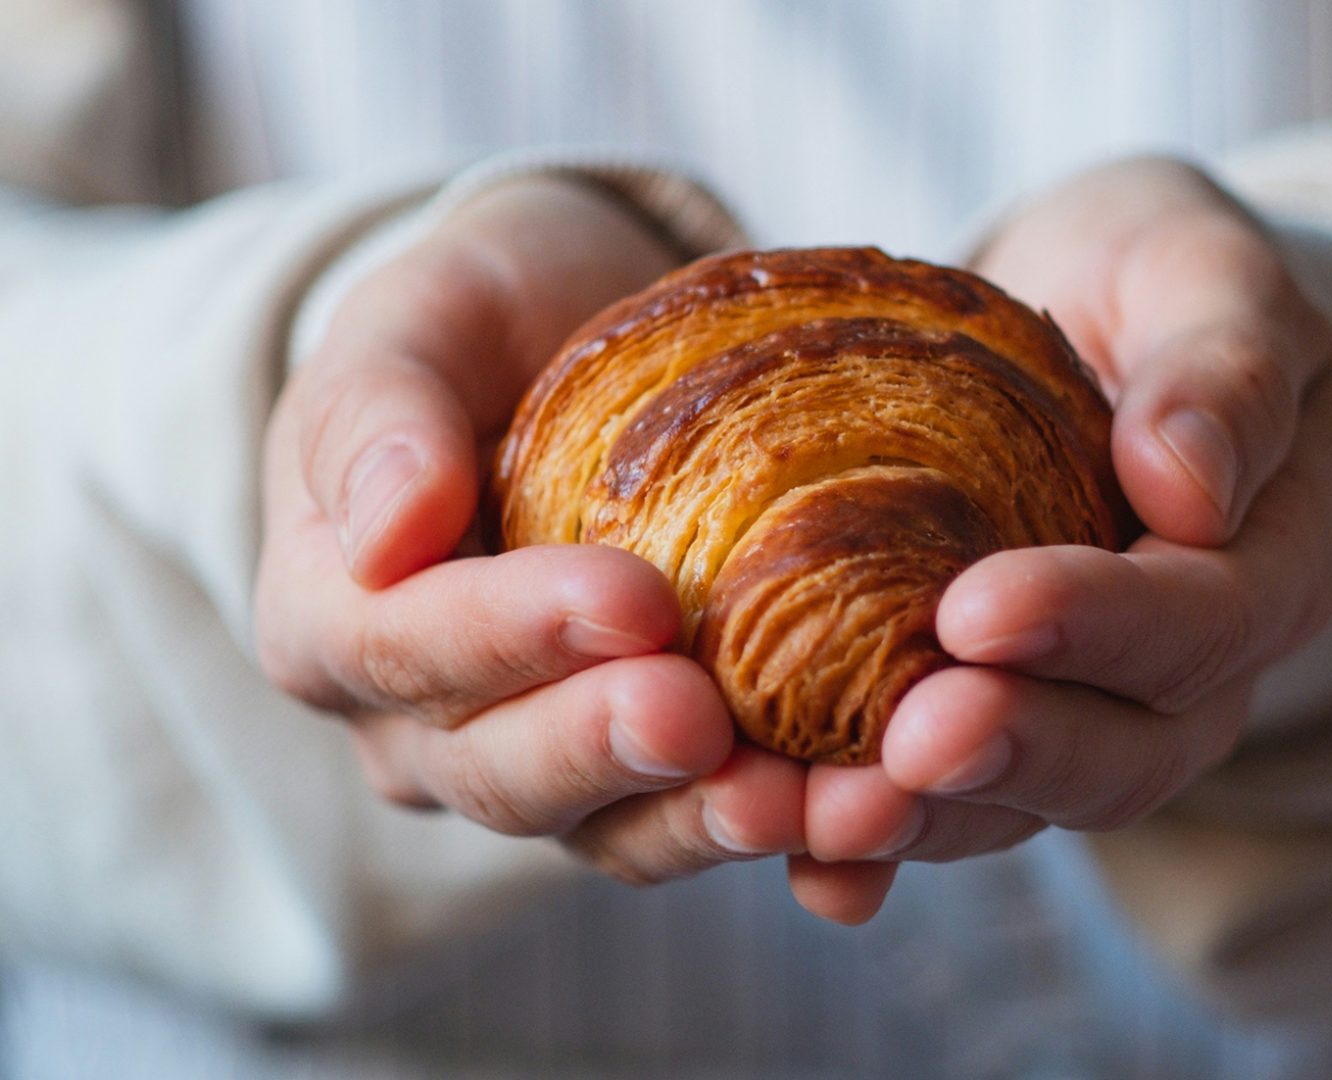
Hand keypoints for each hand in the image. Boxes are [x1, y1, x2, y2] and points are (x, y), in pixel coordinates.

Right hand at [255, 176, 805, 884]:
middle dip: (606, 749)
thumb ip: (375, 412)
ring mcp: (540, 762)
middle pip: (500, 771)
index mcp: (333, 617)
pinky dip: (782, 831)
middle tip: (704, 718)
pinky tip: (862, 816)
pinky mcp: (646, 777)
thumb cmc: (485, 322)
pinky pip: (699, 822)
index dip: (508, 636)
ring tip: (811, 801)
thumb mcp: (418, 319)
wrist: (580, 351)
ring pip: (610, 827)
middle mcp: (424, 723)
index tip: (631, 600)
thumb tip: (383, 533)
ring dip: (707, 822)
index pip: (395, 648)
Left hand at [787, 159, 1331, 919]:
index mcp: (1265, 560)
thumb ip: (1227, 366)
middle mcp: (1186, 667)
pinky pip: (950, 798)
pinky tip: (807, 866)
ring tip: (823, 818)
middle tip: (906, 746)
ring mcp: (1088, 708)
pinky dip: (882, 845)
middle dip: (1014, 753)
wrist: (1078, 318)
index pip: (1205, 619)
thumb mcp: (1202, 270)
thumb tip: (1192, 487)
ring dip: (930, 821)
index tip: (977, 610)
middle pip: (1126, 749)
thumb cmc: (1146, 279)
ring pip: (1029, 799)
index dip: (1099, 628)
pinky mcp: (994, 717)